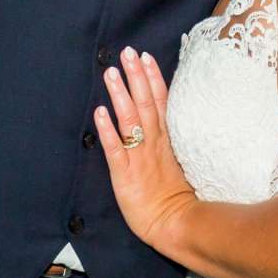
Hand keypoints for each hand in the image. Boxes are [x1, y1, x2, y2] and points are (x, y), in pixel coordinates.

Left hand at [93, 47, 198, 256]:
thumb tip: (165, 120)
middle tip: (127, 52)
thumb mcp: (179, 163)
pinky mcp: (126, 175)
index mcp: (167, 141)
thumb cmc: (176, 198)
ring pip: (130, 121)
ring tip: (110, 73)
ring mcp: (140, 158)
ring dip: (120, 95)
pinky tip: (99, 112)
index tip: (144, 56)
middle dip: (136, 77)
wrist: (176, 225)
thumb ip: (170, 141)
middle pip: (145, 104)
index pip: (161, 103)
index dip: (152, 78)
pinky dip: (107, 130)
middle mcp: (154, 144)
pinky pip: (116, 150)